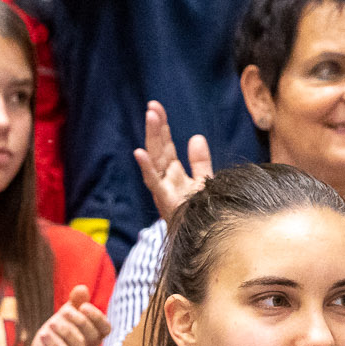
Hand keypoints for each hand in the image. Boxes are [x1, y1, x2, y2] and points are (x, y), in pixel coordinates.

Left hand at [23, 284, 111, 345]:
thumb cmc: (55, 340)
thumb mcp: (63, 319)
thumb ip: (74, 304)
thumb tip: (81, 287)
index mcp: (93, 339)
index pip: (105, 329)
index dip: (97, 317)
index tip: (82, 306)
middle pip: (92, 337)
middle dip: (79, 322)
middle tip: (64, 312)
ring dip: (66, 332)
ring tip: (51, 324)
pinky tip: (44, 335)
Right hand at [132, 102, 210, 222]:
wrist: (204, 238)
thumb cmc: (200, 213)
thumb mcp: (203, 182)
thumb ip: (199, 161)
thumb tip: (196, 137)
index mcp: (172, 174)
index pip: (165, 145)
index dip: (162, 127)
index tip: (157, 108)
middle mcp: (165, 180)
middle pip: (159, 149)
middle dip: (155, 128)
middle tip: (152, 106)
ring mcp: (163, 190)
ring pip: (155, 160)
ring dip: (152, 138)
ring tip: (150, 117)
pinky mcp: (165, 201)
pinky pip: (153, 182)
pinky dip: (146, 167)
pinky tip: (140, 153)